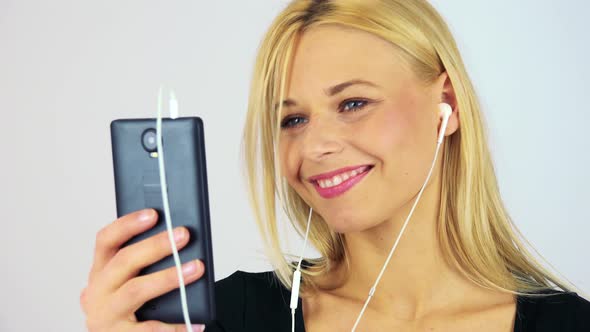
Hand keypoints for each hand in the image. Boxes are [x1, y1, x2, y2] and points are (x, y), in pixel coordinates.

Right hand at [80, 208, 205, 331]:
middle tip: (184, 235)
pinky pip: (149, 329)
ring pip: (136, 290)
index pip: (106, 240)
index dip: (128, 224)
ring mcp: (106, 316)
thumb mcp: (128, 283)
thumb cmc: (129, 309)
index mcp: (100, 272)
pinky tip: (195, 320)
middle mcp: (98, 292)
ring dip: (169, 276)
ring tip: (197, 268)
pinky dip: (175, 325)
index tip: (154, 213)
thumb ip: (144, 264)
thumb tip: (179, 239)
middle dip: (156, 245)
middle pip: (124, 261)